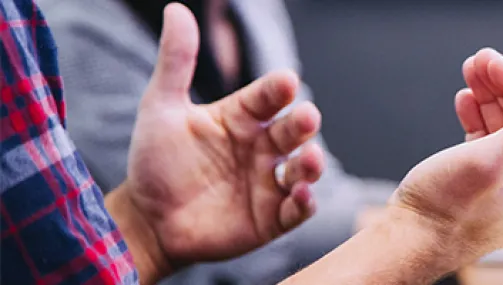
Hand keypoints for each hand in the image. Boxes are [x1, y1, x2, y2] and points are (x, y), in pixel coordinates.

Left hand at [106, 3, 324, 280]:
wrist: (146, 222)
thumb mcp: (161, 108)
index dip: (278, 89)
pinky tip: (301, 194)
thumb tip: (176, 9)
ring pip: (303, 169)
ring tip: (310, 159)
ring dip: (312, 163)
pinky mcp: (271, 218)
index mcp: (242, 118)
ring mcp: (269, 183)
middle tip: (305, 117)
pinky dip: (304, 203)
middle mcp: (262, 147)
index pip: (268, 97)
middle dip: (303, 123)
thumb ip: (176, 61)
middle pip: (293, 130)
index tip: (285, 81)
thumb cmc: (155, 163)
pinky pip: (296, 210)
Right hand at [385, 48, 502, 259]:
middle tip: (479, 61)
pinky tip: (466, 101)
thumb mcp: (490, 162)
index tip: (494, 62)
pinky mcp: (488, 185)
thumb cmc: (444, 212)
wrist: (407, 244)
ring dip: (490, 97)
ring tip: (470, 73)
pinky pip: (492, 143)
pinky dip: (480, 118)